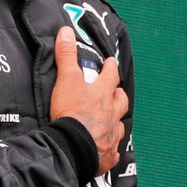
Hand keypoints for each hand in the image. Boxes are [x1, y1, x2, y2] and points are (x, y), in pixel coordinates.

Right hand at [48, 26, 127, 175]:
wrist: (73, 145)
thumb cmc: (71, 111)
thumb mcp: (66, 79)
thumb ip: (66, 56)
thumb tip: (66, 31)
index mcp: (102, 95)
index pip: (110, 76)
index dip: (111, 68)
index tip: (111, 62)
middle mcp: (111, 114)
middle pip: (121, 101)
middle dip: (118, 94)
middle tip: (116, 91)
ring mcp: (111, 135)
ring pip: (119, 125)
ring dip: (116, 121)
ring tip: (112, 120)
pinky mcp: (107, 154)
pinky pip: (113, 151)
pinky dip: (111, 149)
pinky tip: (108, 149)